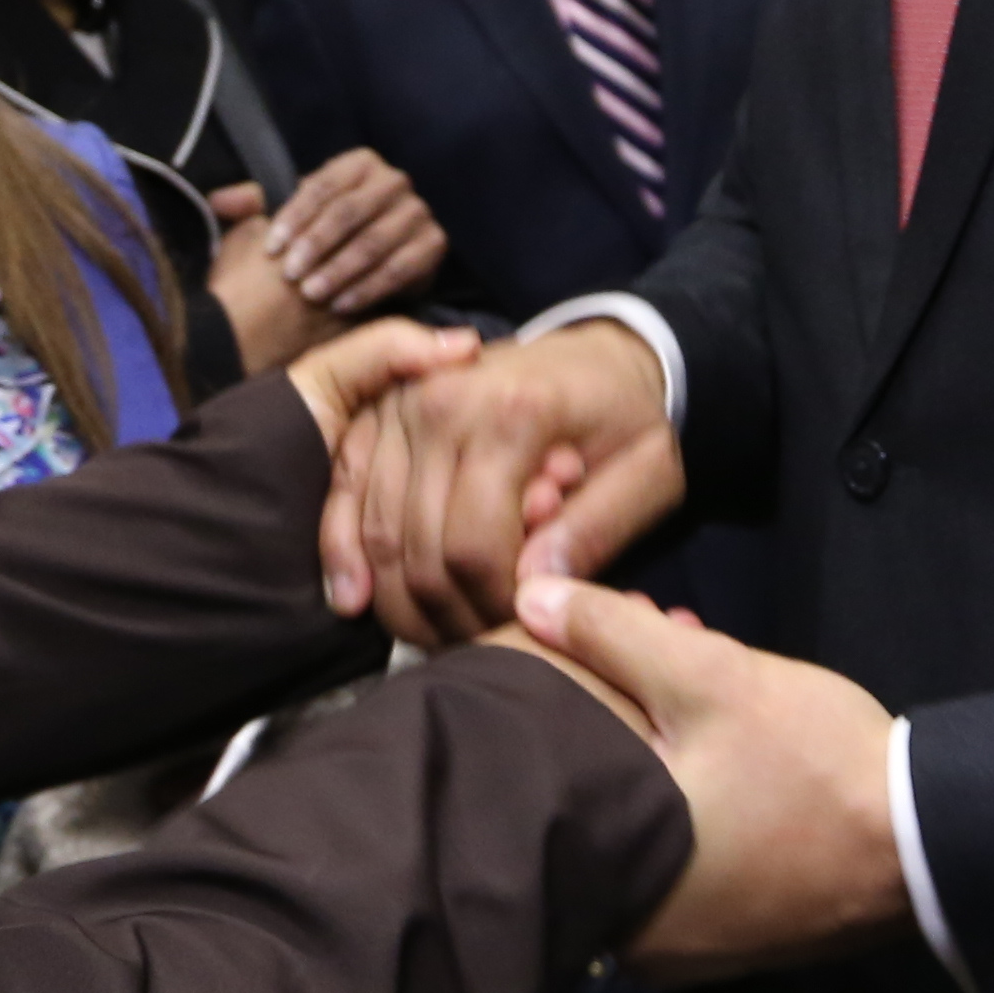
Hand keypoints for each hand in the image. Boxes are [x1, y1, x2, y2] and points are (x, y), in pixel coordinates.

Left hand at [206, 152, 452, 372]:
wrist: (360, 272)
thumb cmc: (318, 240)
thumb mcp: (284, 219)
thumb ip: (251, 206)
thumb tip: (217, 201)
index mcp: (359, 163)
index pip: (322, 186)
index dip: (293, 218)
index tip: (270, 250)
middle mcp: (394, 181)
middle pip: (349, 212)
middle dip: (318, 246)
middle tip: (292, 278)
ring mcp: (418, 212)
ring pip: (375, 241)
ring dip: (341, 270)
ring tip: (312, 294)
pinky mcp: (434, 245)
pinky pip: (401, 267)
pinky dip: (369, 288)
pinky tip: (341, 306)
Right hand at [316, 321, 683, 642]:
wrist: (600, 352)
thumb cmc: (629, 415)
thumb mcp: (650, 470)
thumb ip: (598, 529)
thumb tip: (533, 590)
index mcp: (510, 415)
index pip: (476, 547)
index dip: (496, 607)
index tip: (528, 623)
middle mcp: (439, 403)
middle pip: (420, 551)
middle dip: (450, 616)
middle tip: (486, 640)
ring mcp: (397, 406)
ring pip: (377, 535)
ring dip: (403, 601)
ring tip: (446, 629)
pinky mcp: (374, 414)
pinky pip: (343, 496)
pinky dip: (343, 554)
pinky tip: (357, 602)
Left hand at [505, 561, 909, 980]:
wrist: (930, 842)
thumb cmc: (813, 766)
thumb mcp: (710, 678)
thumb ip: (613, 634)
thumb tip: (526, 597)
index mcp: (609, 885)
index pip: (538, 778)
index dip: (558, 694)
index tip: (590, 641)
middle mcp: (629, 941)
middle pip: (587, 806)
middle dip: (611, 716)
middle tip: (648, 650)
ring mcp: (680, 951)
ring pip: (633, 830)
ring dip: (650, 755)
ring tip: (685, 679)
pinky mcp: (723, 940)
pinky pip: (674, 860)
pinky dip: (683, 804)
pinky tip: (714, 747)